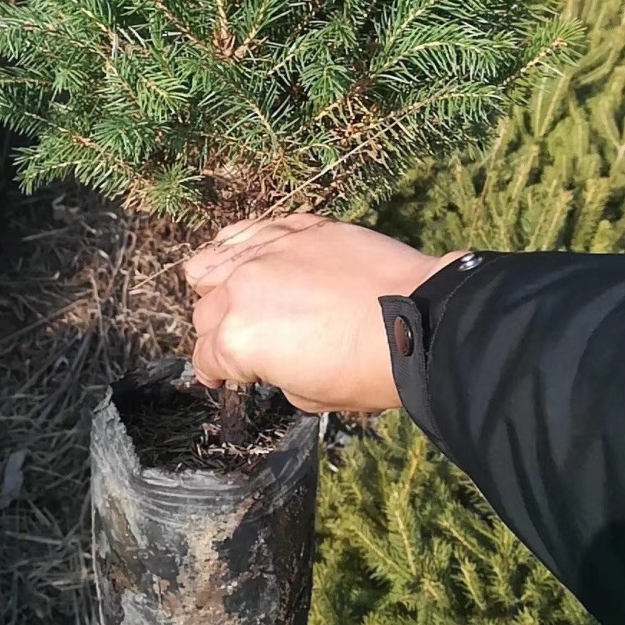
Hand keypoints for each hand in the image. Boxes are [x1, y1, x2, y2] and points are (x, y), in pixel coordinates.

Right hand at [184, 215, 462, 413]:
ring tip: (236, 293)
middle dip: (218, 331)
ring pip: (212, 260)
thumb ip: (276, 373)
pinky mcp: (297, 228)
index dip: (216, 372)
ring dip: (218, 283)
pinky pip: (250, 230)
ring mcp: (267, 252)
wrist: (419, 320)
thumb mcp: (310, 397)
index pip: (206, 357)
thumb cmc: (369, 369)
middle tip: (244, 341)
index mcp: (237, 340)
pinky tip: (250, 257)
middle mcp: (241, 289)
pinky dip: (242, 246)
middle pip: (205, 310)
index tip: (224, 376)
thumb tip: (275, 360)